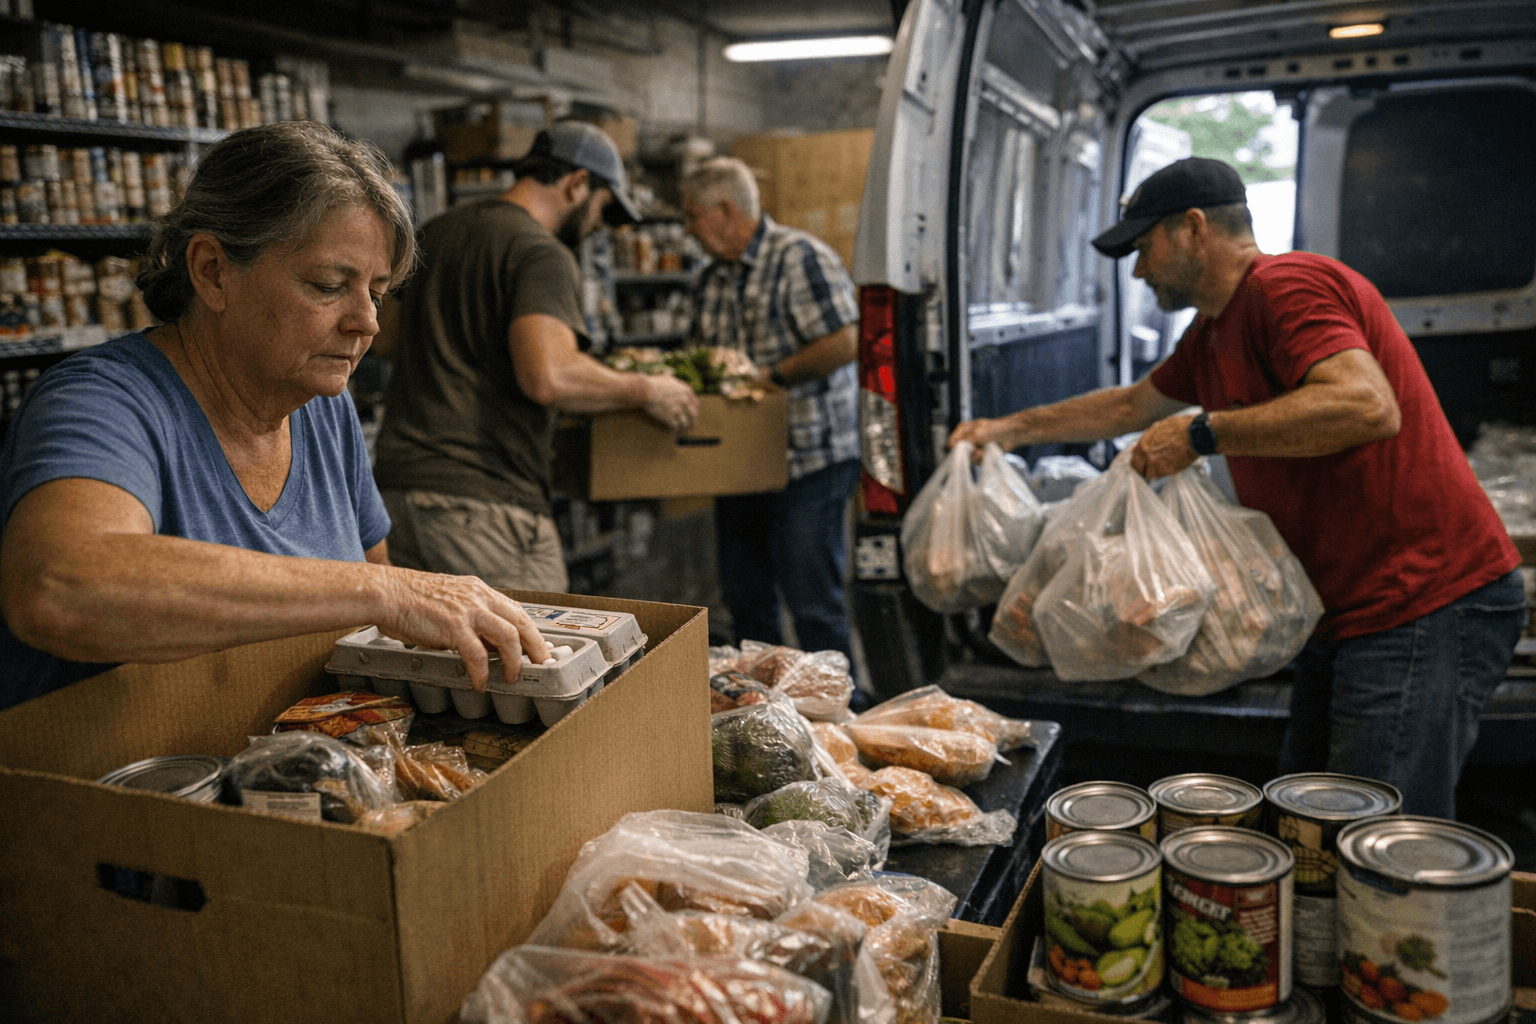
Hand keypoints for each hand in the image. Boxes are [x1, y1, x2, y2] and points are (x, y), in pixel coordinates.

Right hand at [375, 569, 551, 691]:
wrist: (385, 592)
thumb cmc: (408, 600)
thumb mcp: (448, 603)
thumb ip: (468, 619)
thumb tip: (484, 644)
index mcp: (478, 590)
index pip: (514, 610)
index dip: (530, 630)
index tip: (537, 646)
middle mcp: (478, 597)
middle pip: (521, 621)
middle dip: (535, 646)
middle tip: (540, 664)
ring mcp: (468, 611)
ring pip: (508, 637)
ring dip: (514, 661)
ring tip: (511, 678)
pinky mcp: (454, 626)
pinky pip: (478, 655)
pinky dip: (482, 672)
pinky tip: (480, 683)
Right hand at [642, 374, 699, 432]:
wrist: (645, 390)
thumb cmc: (654, 383)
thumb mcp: (665, 377)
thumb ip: (670, 377)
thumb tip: (668, 372)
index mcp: (686, 391)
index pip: (696, 403)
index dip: (694, 408)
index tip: (693, 412)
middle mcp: (685, 401)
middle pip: (694, 414)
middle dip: (693, 420)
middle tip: (692, 425)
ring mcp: (679, 410)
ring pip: (686, 422)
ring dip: (685, 427)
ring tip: (684, 430)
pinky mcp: (671, 418)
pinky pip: (677, 426)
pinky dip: (676, 430)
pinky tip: (675, 431)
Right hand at [948, 417, 1008, 456]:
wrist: (1011, 434)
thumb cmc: (995, 429)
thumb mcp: (978, 433)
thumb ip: (964, 440)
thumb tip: (950, 446)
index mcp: (963, 429)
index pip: (951, 442)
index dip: (956, 449)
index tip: (964, 452)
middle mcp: (966, 438)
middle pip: (959, 452)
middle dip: (969, 453)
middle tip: (978, 450)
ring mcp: (973, 447)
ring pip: (968, 458)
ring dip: (977, 457)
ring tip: (985, 450)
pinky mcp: (980, 454)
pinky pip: (977, 461)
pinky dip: (983, 459)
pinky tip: (988, 453)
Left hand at [1129, 414, 1198, 478]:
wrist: (1195, 434)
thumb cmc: (1178, 427)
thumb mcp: (1157, 427)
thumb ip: (1146, 439)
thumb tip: (1139, 447)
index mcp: (1144, 445)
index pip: (1134, 461)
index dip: (1136, 463)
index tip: (1139, 463)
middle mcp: (1149, 457)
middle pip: (1140, 471)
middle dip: (1143, 469)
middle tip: (1147, 467)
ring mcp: (1159, 465)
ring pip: (1151, 474)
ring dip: (1153, 471)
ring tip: (1160, 464)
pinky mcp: (1170, 471)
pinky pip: (1162, 475)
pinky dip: (1163, 472)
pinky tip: (1168, 464)